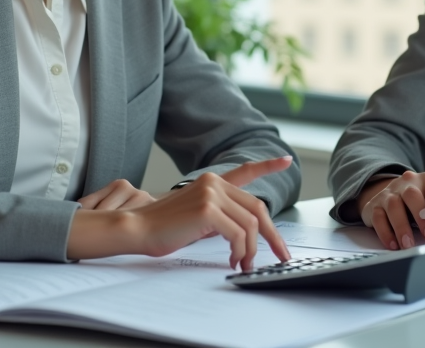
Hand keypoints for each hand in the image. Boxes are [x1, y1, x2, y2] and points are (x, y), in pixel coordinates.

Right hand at [66, 155, 293, 271]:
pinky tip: (234, 261)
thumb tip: (246, 233)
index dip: (268, 166)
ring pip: (250, 225)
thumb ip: (220, 215)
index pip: (245, 171)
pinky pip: (238, 234)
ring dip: (251, 250)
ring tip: (244, 264)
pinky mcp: (208, 210)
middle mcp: (214, 182)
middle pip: (257, 208)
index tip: (286, 160)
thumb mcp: (196, 216)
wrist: (137, 228)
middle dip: (272, 235)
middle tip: (281, 254)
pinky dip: (241, 251)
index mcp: (212, 182)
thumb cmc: (163, 228)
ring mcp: (211, 193)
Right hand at [357, 170, 424, 249]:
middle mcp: (407, 183)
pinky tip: (393, 244)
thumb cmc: (421, 201)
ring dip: (402, 227)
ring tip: (409, 245)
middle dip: (420, 216)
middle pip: (411, 195)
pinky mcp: (374, 205)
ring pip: (393, 206)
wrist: (391, 194)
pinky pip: (377, 217)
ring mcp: (389, 193)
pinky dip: (385, 233)